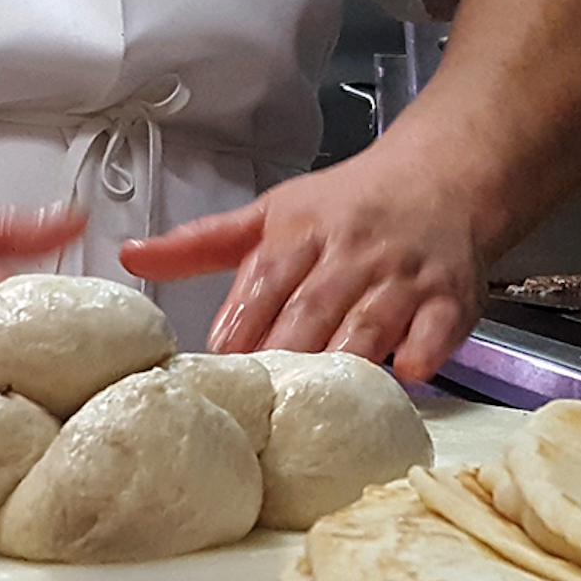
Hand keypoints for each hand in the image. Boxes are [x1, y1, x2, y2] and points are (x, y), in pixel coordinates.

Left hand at [119, 142, 487, 381]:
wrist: (441, 177)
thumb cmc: (348, 206)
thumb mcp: (271, 214)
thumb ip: (200, 245)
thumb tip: (130, 257)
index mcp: (300, 232)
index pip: (263, 280)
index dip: (240, 322)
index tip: (215, 363)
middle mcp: (349, 254)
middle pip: (312, 307)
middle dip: (285, 350)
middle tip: (258, 399)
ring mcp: (402, 278)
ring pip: (369, 322)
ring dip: (345, 357)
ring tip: (317, 402)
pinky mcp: (450, 300)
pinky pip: (437, 329)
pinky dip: (422, 352)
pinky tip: (404, 375)